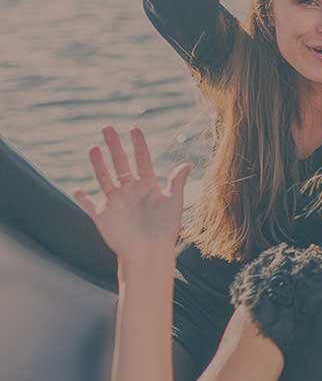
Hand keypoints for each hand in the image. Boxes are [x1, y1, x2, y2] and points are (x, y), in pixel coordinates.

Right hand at [72, 126, 191, 268]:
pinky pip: (89, 205)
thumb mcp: (173, 202)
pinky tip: (76, 190)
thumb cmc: (165, 229)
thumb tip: (187, 163)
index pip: (142, 160)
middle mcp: (130, 190)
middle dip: (114, 146)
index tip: (134, 128)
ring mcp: (115, 202)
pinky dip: (83, 199)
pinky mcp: (103, 216)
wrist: (150, 253)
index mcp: (147, 185)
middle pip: (120, 163)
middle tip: (107, 128)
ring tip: (93, 147)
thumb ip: (176, 182)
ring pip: (104, 178)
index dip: (138, 144)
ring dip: (98, 163)